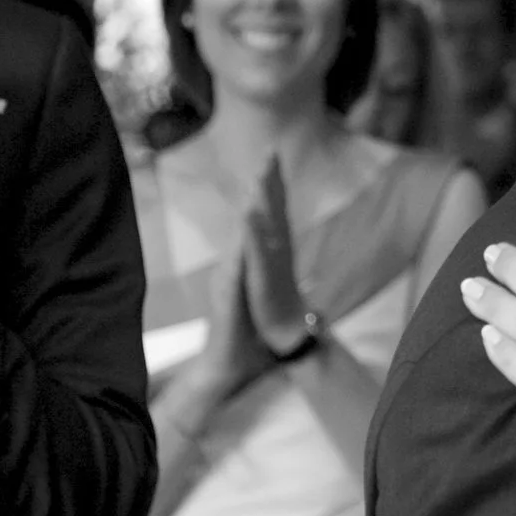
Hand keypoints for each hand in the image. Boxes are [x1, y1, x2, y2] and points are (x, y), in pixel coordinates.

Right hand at [170, 160, 310, 406]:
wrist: (236, 360)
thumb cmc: (256, 325)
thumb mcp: (270, 289)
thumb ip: (273, 267)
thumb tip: (287, 250)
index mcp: (255, 260)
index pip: (264, 218)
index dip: (272, 189)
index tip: (278, 159)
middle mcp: (240, 264)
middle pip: (251, 219)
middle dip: (260, 186)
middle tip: (268, 155)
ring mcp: (232, 279)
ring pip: (242, 239)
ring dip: (250, 212)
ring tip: (257, 184)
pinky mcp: (228, 297)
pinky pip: (235, 271)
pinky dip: (241, 252)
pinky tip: (245, 235)